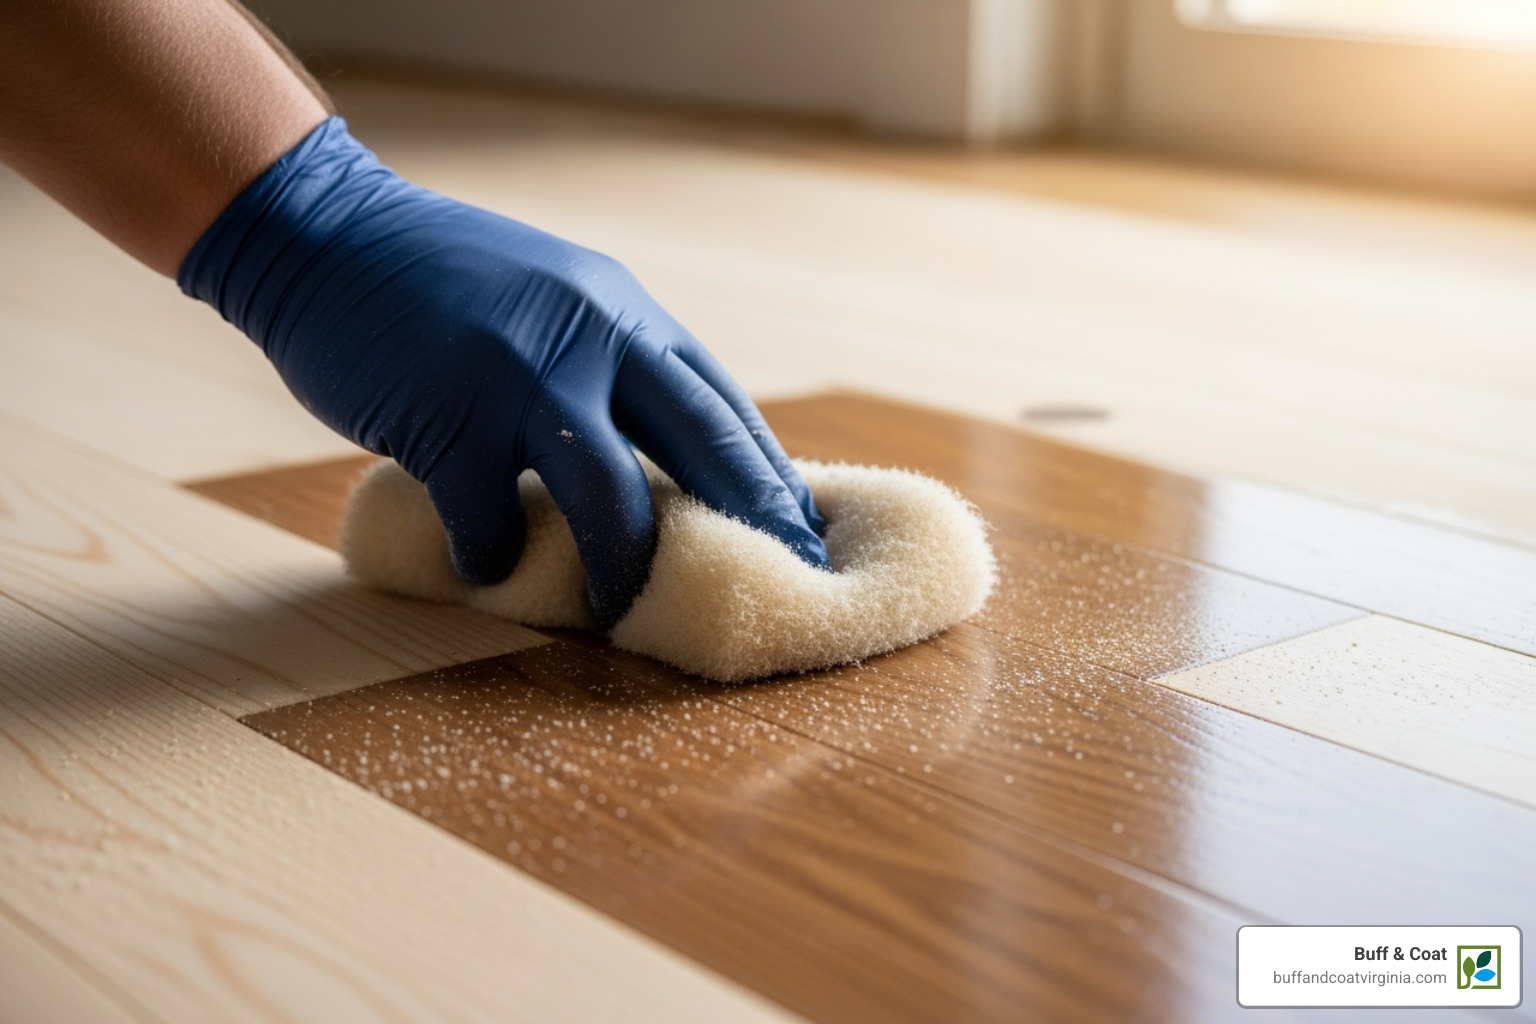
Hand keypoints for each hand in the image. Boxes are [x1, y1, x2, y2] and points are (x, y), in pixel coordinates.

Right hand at [180, 117, 828, 626]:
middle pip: (700, 443)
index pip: (722, 405)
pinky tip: (487, 566)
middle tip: (779, 582)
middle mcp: (592, 335)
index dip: (767, 476)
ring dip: (621, 563)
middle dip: (750, 521)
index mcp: (624, 313)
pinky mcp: (450, 416)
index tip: (802, 533)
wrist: (324, 232)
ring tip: (618, 606)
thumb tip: (662, 457)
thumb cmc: (440, 283)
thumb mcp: (553, 299)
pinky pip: (491, 517)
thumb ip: (608, 363)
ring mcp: (523, 373)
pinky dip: (494, 554)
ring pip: (611, 495)